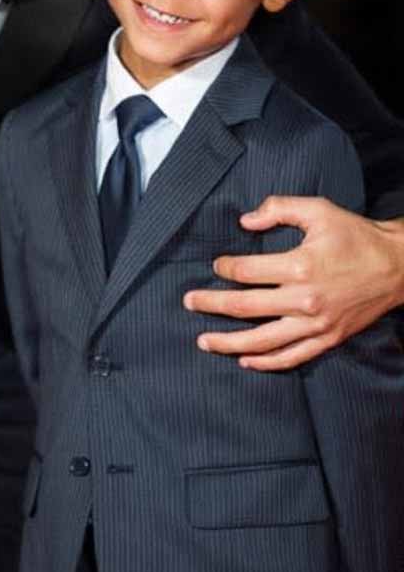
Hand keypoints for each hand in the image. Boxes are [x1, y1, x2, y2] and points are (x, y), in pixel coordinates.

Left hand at [183, 196, 403, 370]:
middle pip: (245, 306)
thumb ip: (279, 208)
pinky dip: (266, 363)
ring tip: (204, 341)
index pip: (246, 271)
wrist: (398, 266)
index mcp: (299, 265)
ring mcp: (315, 323)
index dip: (225, 268)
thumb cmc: (355, 236)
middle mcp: (304, 299)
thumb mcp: (319, 210)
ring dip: (228, 342)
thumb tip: (245, 220)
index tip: (216, 265)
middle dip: (211, 304)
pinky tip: (244, 361)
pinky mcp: (328, 338)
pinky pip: (291, 357)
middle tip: (188, 302)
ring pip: (262, 340)